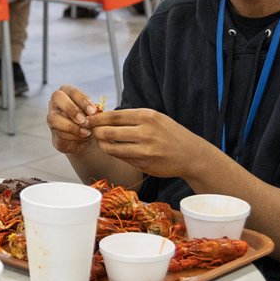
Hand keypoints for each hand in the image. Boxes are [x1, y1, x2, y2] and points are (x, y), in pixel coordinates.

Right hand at [47, 85, 103, 156]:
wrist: (87, 138)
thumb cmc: (90, 120)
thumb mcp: (94, 114)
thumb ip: (94, 111)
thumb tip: (96, 111)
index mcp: (67, 92)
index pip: (72, 91)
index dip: (82, 100)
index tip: (93, 111)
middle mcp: (56, 101)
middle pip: (57, 97)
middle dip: (71, 109)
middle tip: (84, 120)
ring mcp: (52, 116)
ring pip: (54, 118)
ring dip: (71, 126)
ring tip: (86, 132)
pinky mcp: (53, 132)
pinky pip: (58, 133)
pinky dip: (72, 136)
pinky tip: (83, 138)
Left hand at [87, 108, 211, 178]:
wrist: (190, 154)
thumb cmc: (170, 133)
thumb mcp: (155, 118)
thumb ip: (133, 117)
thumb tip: (105, 116)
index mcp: (147, 116)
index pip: (113, 116)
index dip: (98, 118)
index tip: (89, 119)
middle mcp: (145, 132)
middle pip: (108, 131)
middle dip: (96, 131)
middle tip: (92, 131)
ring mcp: (144, 150)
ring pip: (111, 147)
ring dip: (101, 144)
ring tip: (100, 141)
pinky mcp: (142, 164)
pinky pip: (120, 157)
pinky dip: (114, 153)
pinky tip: (113, 149)